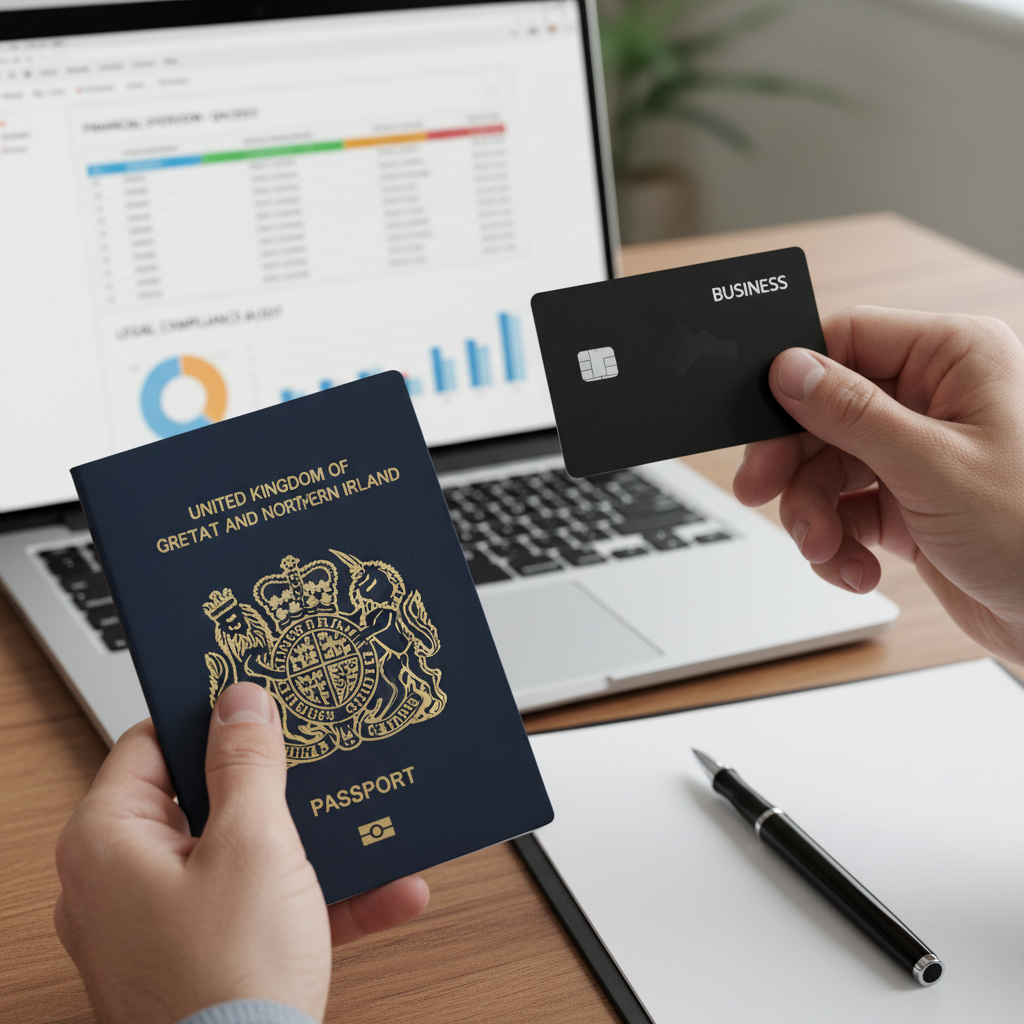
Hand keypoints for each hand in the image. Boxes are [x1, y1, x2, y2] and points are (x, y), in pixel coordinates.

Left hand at [54, 683, 429, 1023]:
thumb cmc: (228, 979)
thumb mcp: (254, 843)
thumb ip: (248, 764)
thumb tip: (239, 702)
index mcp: (110, 841)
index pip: (153, 745)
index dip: (209, 718)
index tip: (257, 701)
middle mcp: (124, 881)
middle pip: (205, 800)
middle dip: (277, 785)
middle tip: (317, 754)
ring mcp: (164, 924)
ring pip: (244, 856)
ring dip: (313, 845)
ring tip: (362, 823)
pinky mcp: (205, 957)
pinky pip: (263, 908)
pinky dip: (317, 897)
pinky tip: (386, 889)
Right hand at [733, 306, 1023, 663]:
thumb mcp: (933, 466)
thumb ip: (852, 412)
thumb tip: (789, 369)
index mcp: (955, 359)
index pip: (847, 340)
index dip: (795, 381)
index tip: (761, 423)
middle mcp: (934, 398)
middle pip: (824, 411)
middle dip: (796, 465)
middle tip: (760, 491)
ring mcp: (919, 452)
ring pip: (827, 466)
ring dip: (814, 514)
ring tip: (826, 550)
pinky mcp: (910, 501)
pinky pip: (845, 509)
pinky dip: (838, 542)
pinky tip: (855, 568)